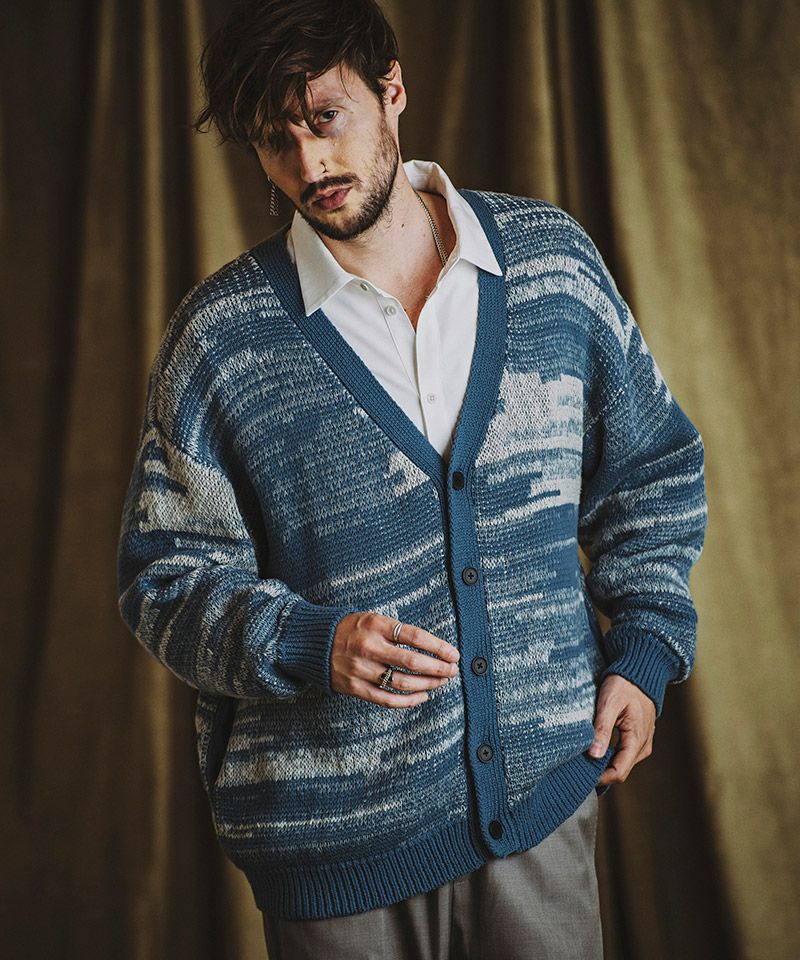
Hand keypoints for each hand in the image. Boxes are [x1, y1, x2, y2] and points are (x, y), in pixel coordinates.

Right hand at [330, 612, 459, 707]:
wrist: (314, 642)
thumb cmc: (351, 629)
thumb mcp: (372, 619)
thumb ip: (397, 631)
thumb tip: (433, 648)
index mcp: (375, 625)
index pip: (414, 636)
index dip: (438, 647)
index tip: (454, 654)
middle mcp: (368, 647)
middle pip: (412, 661)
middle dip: (438, 668)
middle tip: (453, 670)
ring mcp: (360, 669)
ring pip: (402, 682)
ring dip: (427, 684)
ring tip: (441, 682)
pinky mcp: (354, 687)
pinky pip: (387, 699)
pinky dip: (408, 701)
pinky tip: (423, 696)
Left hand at [589, 674, 655, 785]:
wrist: (640, 673)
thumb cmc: (624, 685)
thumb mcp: (609, 703)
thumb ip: (602, 729)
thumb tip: (594, 755)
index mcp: (637, 739)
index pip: (619, 772)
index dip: (601, 778)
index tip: (582, 775)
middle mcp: (643, 746)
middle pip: (620, 771)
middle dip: (601, 772)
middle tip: (578, 767)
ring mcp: (642, 743)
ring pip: (622, 764)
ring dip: (605, 765)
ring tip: (584, 758)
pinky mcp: (638, 739)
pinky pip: (624, 755)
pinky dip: (610, 756)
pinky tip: (595, 750)